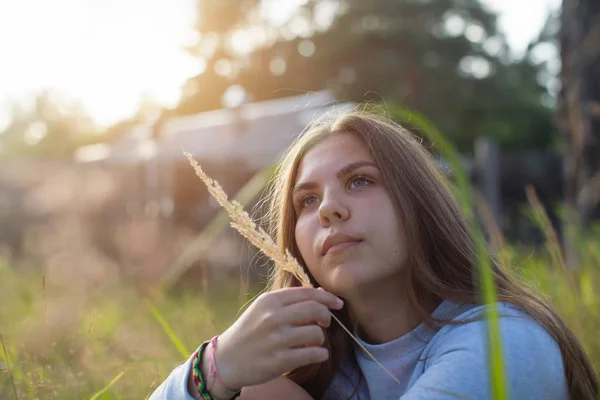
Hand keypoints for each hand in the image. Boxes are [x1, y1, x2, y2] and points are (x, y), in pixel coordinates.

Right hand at [213, 287, 343, 390]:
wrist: (226, 359)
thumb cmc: (249, 331)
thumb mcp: (263, 308)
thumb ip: (290, 300)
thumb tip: (321, 293)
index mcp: (270, 300)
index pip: (308, 293)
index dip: (327, 297)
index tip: (338, 303)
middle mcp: (273, 317)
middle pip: (315, 309)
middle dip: (327, 316)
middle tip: (325, 322)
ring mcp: (276, 339)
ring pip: (316, 333)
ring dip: (320, 339)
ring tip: (312, 342)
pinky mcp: (280, 361)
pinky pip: (313, 354)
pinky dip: (320, 354)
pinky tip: (315, 354)